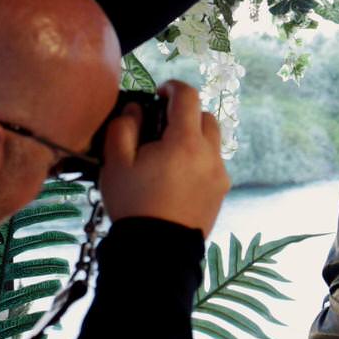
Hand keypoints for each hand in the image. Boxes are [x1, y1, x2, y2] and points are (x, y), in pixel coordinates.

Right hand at [97, 80, 229, 235]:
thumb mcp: (116, 163)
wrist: (157, 250)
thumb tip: (136, 109)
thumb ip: (124, 127)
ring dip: (194, 137)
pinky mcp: (221, 192)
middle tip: (162, 125)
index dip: (173, 87)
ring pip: (213, 142)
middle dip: (186, 113)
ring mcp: (220, 175)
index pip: (188, 97)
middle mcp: (211, 155)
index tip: (159, 92)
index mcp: (186, 142)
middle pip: (206, 118)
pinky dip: (199, 159)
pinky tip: (177, 175)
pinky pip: (213, 164)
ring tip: (168, 153)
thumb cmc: (134, 203)